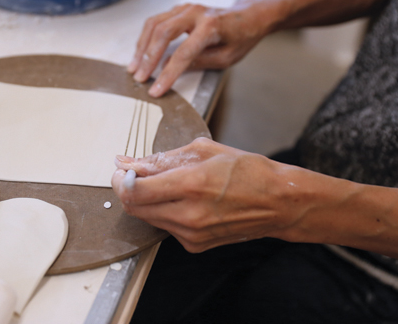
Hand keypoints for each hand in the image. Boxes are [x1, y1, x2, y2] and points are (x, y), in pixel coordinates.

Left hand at [111, 138, 301, 251]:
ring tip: (164, 185)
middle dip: (127, 190)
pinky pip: (165, 227)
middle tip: (134, 175)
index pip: (135, 190)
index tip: (121, 170)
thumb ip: (161, 159)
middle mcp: (189, 214)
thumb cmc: (247, 171)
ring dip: (145, 201)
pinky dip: (163, 212)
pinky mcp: (194, 245)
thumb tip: (128, 162)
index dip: (120, 180)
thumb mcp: (204, 151)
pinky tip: (181, 201)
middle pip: (135, 207)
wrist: (278, 203)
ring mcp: (191, 234)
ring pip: (147, 218)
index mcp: (191, 184)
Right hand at [128, 0, 272, 96]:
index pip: (183, 54)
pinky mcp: (180, 9)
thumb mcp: (226, 58)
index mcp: (211, 27)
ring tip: (134, 67)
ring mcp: (186, 8)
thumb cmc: (241, 38)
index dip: (167, 74)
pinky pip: (157, 21)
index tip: (155, 90)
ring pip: (154, 24)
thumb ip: (197, 62)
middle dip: (148, 58)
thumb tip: (167, 68)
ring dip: (141, 47)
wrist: (249, 16)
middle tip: (139, 78)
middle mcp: (196, 13)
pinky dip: (146, 37)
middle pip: (162, 34)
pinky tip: (141, 52)